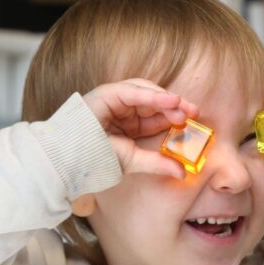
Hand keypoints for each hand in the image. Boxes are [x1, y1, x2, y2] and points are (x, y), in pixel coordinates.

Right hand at [83, 79, 198, 178]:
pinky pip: (133, 91)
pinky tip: (170, 100)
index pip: (156, 115)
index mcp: (129, 124)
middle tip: (194, 112)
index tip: (193, 122)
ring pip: (145, 92)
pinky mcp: (106, 94)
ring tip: (182, 107)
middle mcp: (123, 109)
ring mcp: (114, 99)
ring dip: (165, 99)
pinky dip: (152, 94)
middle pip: (154, 101)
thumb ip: (157, 163)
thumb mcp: (133, 161)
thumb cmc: (95, 160)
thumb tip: (183, 173)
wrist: (70, 160)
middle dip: (175, 106)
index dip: (174, 117)